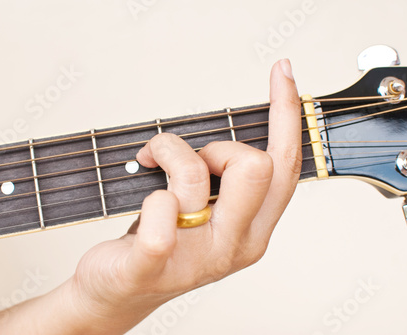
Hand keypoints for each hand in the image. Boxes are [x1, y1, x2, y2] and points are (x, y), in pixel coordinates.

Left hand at [68, 59, 301, 333]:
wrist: (120, 292)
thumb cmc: (161, 242)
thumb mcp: (207, 213)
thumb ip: (228, 182)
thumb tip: (231, 133)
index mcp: (254, 230)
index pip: (284, 166)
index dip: (286, 116)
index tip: (283, 73)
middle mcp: (235, 245)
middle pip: (255, 165)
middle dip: (217, 147)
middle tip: (190, 160)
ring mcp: (197, 258)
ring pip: (194, 173)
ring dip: (166, 150)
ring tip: (149, 161)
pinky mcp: (153, 263)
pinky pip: (159, 210)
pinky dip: (148, 190)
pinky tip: (139, 199)